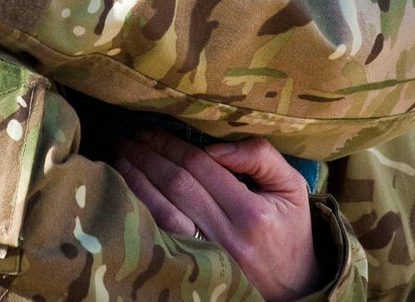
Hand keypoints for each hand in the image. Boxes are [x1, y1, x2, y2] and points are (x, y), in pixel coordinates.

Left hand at [114, 133, 320, 301]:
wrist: (294, 288)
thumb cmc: (289, 230)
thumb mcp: (291, 188)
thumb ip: (260, 157)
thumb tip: (215, 146)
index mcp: (251, 214)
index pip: (201, 167)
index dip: (172, 143)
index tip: (152, 128)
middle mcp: (227, 237)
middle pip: (176, 184)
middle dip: (147, 155)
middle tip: (128, 136)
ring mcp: (208, 256)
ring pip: (161, 211)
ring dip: (136, 178)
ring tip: (120, 155)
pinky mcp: (195, 268)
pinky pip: (160, 235)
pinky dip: (141, 207)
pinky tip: (127, 187)